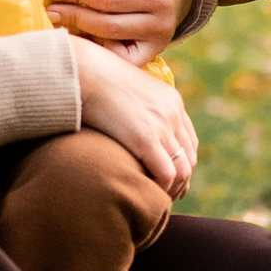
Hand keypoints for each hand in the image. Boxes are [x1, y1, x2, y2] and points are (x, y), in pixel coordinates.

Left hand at [46, 0, 196, 66]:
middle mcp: (160, 24)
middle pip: (106, 26)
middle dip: (73, 16)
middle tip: (49, 10)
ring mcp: (157, 43)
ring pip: (110, 47)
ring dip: (81, 38)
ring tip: (58, 26)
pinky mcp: (151, 55)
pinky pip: (120, 61)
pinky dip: (99, 53)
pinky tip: (80, 40)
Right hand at [72, 35, 197, 197]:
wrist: (82, 69)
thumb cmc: (93, 78)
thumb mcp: (124, 89)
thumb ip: (134, 106)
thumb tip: (123, 120)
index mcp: (171, 100)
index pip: (188, 140)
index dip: (182, 163)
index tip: (170, 179)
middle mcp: (172, 112)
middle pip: (189, 157)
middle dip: (181, 181)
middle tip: (166, 197)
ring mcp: (162, 125)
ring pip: (182, 170)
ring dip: (172, 189)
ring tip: (156, 200)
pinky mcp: (146, 137)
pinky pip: (166, 174)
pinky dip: (161, 189)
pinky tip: (147, 193)